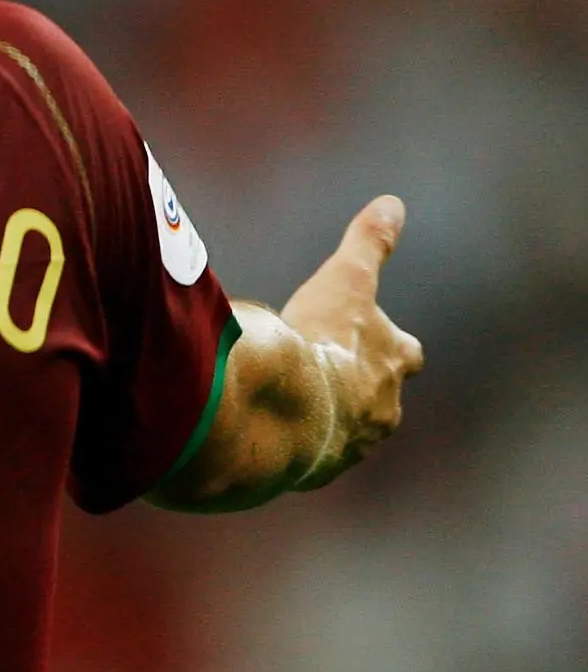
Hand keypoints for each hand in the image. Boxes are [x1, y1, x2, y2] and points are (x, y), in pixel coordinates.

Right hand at [274, 194, 424, 488]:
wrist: (286, 409)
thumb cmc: (321, 343)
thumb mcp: (345, 281)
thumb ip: (369, 243)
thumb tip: (393, 202)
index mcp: (392, 367)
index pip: (407, 353)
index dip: (392, 344)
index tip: (376, 338)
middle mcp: (381, 411)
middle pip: (382, 399)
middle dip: (361, 388)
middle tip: (331, 375)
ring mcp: (348, 444)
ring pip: (343, 430)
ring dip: (323, 416)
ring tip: (289, 402)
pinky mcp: (312, 469)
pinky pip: (304, 456)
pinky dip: (291, 442)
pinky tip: (265, 428)